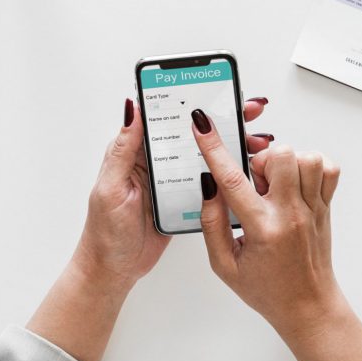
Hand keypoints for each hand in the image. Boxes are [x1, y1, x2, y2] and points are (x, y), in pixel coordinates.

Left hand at [74, 98, 272, 295]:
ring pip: (205, 156)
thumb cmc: (105, 231)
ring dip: (231, 146)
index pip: (165, 117)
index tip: (215, 90)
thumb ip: (123, 149)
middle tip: (248, 111)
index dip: (189, 101)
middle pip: (191, 133)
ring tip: (256, 141)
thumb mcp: (112, 187)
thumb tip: (131, 109)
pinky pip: (209, 181)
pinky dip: (229, 174)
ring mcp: (172, 181)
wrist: (114, 269)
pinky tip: (248, 170)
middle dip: (221, 120)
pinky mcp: (184, 200)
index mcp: (135, 153)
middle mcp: (155, 162)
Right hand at [192, 110, 361, 360]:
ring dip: (285, 162)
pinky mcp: (327, 207)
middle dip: (259, 159)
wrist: (308, 307)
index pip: (233, 180)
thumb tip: (208, 186)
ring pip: (306, 157)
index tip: (202, 125)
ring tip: (274, 184)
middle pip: (280, 156)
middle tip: (254, 182)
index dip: (213, 148)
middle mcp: (292, 215)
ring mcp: (314, 209)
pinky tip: (294, 184)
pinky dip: (310, 166)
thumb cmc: (266, 289)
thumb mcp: (223, 265)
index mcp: (262, 229)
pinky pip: (328, 168)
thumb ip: (211, 223)